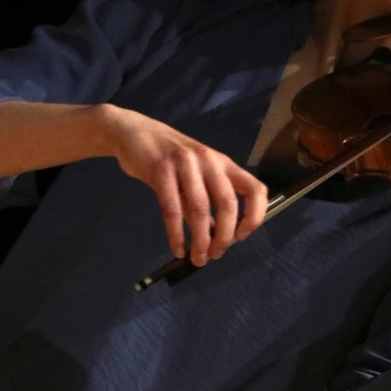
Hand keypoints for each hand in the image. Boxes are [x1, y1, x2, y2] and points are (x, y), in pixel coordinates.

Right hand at [104, 108, 267, 264]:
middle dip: (224, 236)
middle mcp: (209, 161)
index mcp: (224, 163)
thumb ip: (208, 200)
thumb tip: (218, 235)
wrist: (136, 132)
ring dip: (201, 240)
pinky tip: (177, 249)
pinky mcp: (160, 170)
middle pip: (227, 204)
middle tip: (215, 255)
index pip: (254, 189)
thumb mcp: (196, 174)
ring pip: (200, 209)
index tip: (242, 236)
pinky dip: (176, 234)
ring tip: (197, 258)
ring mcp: (185, 164)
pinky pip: (172, 209)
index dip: (255, 216)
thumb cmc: (170, 157)